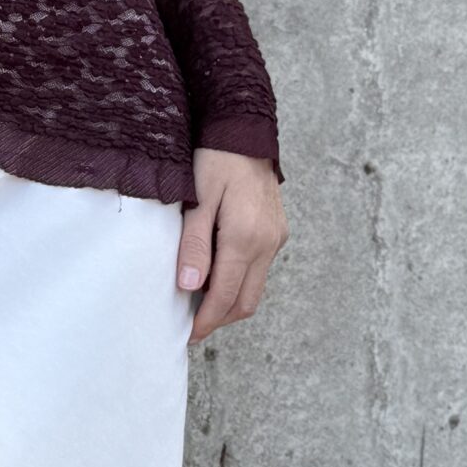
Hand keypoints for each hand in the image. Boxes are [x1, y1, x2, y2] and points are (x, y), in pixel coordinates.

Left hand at [179, 149, 286, 345]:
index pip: (225, 295)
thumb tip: (188, 287)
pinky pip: (260, 269)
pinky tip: (217, 274)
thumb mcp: (196, 200)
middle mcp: (267, 243)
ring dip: (230, 302)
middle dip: (219, 319)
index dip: (206, 321)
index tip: (188, 335)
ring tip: (200, 303)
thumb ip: (194, 245)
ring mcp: (276, 238)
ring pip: (255, 288)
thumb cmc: (215, 160)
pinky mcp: (278, 232)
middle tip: (192, 326)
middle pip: (245, 301)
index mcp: (245, 237)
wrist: (245, 130)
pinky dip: (240, 281)